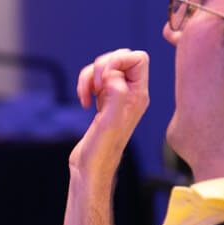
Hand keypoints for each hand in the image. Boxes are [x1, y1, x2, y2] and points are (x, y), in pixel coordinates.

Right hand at [72, 49, 149, 172]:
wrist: (91, 167)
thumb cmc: (102, 149)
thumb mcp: (110, 122)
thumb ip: (116, 94)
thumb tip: (113, 74)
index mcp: (138, 95)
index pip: (139, 58)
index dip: (118, 60)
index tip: (104, 78)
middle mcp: (130, 93)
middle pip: (120, 57)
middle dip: (101, 66)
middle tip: (96, 87)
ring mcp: (116, 96)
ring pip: (104, 67)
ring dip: (89, 76)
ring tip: (86, 96)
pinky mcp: (103, 101)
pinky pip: (95, 80)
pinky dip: (85, 85)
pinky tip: (84, 101)